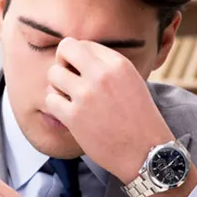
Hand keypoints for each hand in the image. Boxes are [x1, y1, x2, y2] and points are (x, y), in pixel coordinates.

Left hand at [43, 38, 175, 184]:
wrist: (146, 152)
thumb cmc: (139, 119)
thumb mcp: (132, 82)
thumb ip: (107, 68)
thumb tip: (78, 58)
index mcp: (118, 63)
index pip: (84, 44)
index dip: (78, 58)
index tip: (82, 73)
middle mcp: (102, 74)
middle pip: (65, 49)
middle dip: (62, 63)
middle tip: (69, 80)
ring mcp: (86, 94)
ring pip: (53, 74)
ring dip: (58, 87)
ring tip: (71, 99)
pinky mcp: (74, 116)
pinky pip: (50, 99)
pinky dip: (56, 106)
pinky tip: (69, 114)